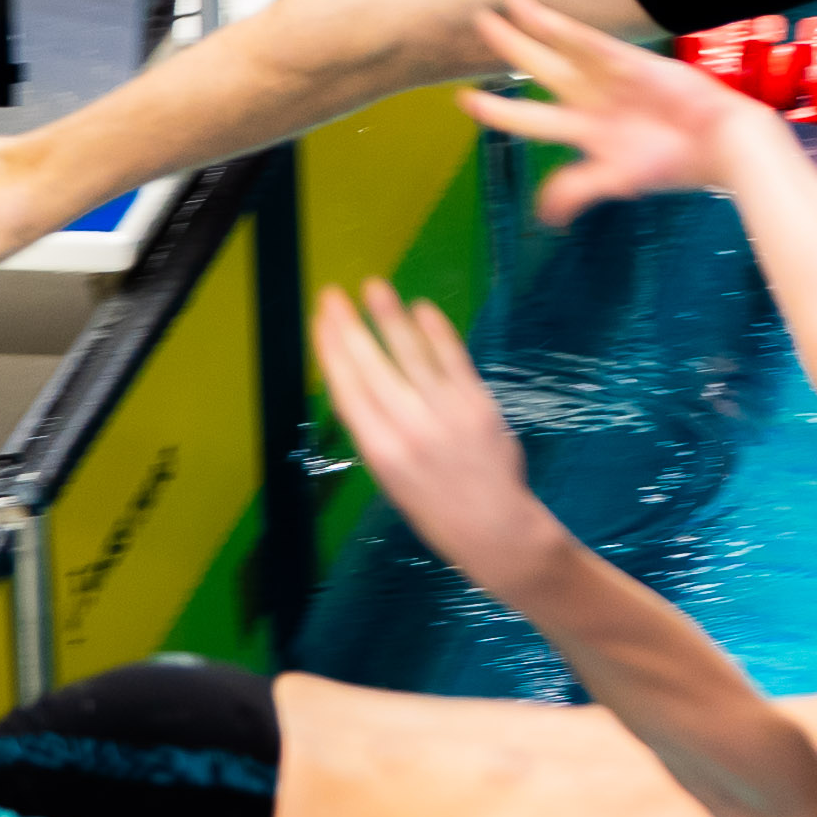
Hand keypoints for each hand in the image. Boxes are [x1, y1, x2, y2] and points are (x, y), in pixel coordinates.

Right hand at [313, 279, 569, 589]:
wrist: (495, 529)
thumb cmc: (437, 510)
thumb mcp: (392, 481)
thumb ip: (379, 434)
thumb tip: (363, 387)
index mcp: (380, 453)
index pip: (348, 390)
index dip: (332, 351)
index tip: (320, 321)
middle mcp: (409, 429)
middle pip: (373, 366)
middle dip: (350, 327)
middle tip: (334, 295)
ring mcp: (446, 413)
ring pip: (411, 355)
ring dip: (390, 318)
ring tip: (374, 287)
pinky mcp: (477, 403)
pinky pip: (453, 359)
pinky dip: (436, 332)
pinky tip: (422, 309)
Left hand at [459, 0, 758, 226]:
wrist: (720, 144)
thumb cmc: (675, 164)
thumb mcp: (619, 180)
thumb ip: (578, 189)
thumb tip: (545, 215)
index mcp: (584, 132)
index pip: (528, 119)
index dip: (497, 110)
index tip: (464, 98)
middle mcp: (590, 100)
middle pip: (538, 70)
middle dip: (508, 48)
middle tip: (478, 23)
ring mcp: (608, 78)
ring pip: (558, 49)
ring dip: (530, 28)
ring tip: (502, 5)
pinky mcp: (629, 61)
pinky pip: (586, 41)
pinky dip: (559, 28)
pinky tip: (535, 12)